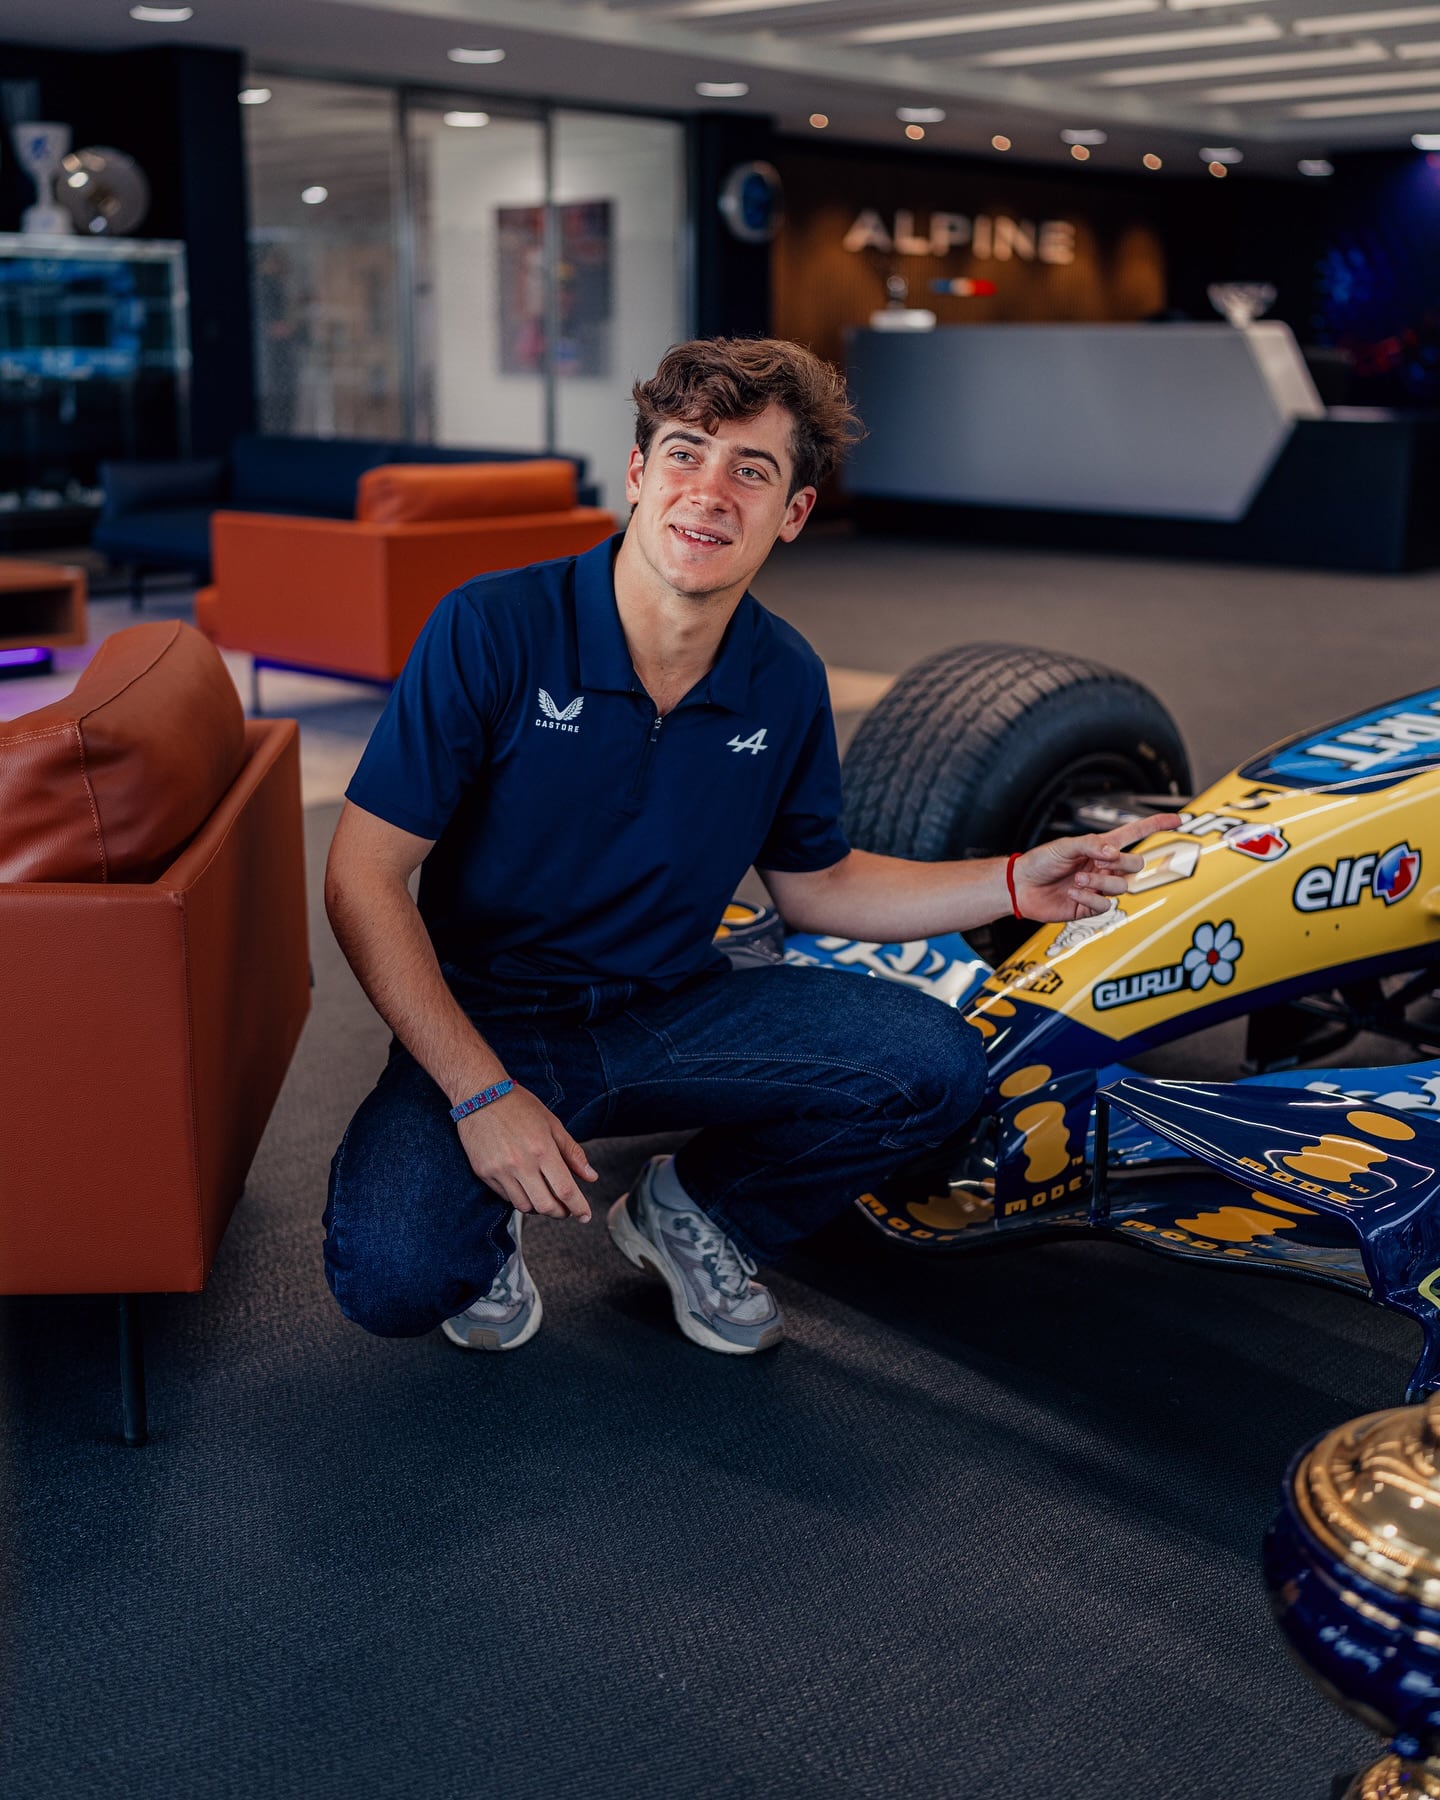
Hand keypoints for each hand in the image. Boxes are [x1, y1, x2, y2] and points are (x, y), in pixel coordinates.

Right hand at [457, 1085, 597, 1220]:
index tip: (585, 1215)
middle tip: (565, 1209)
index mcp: (542, 1149)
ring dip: (539, 1207)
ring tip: (544, 1194)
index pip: (565, 1190)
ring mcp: (500, 1170)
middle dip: (560, 1212)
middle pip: (545, 1206)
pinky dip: (519, 1197)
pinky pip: (506, 1197)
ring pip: (524, 1206)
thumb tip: (591, 1177)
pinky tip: (524, 1185)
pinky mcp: (484, 1173)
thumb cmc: (518, 1105)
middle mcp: (521, 1163)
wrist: (480, 1095)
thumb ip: (573, 1153)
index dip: (578, 1207)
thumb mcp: (552, 1124)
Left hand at [1011, 813, 1182, 923]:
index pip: (1135, 833)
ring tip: (1077, 880)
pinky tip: (1073, 893)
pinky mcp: (1090, 907)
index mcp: (1101, 847)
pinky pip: (1104, 906)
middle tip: (1100, 863)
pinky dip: (1089, 898)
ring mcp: (1099, 888)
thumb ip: (1091, 845)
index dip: (1156, 825)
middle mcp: (1104, 867)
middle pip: (1136, 865)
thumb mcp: (1065, 845)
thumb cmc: (1041, 862)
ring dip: (1100, 882)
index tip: (1178, 820)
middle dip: (1123, 864)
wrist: (1021, 887)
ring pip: (1121, 887)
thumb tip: (1114, 853)